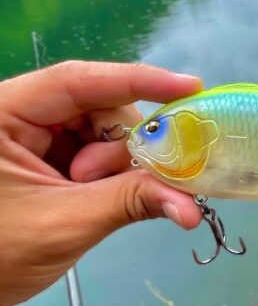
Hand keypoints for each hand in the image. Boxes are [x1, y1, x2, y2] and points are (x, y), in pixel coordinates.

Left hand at [0, 61, 203, 305]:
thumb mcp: (65, 224)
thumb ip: (130, 202)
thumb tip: (191, 206)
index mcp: (4, 112)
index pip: (79, 81)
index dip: (139, 81)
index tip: (191, 88)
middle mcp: (19, 112)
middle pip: (97, 106)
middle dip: (121, 145)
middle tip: (117, 184)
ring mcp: (32, 134)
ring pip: (103, 129)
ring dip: (115, 164)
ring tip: (92, 201)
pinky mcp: (45, 155)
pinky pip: (96, 150)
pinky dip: (110, 173)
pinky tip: (102, 196)